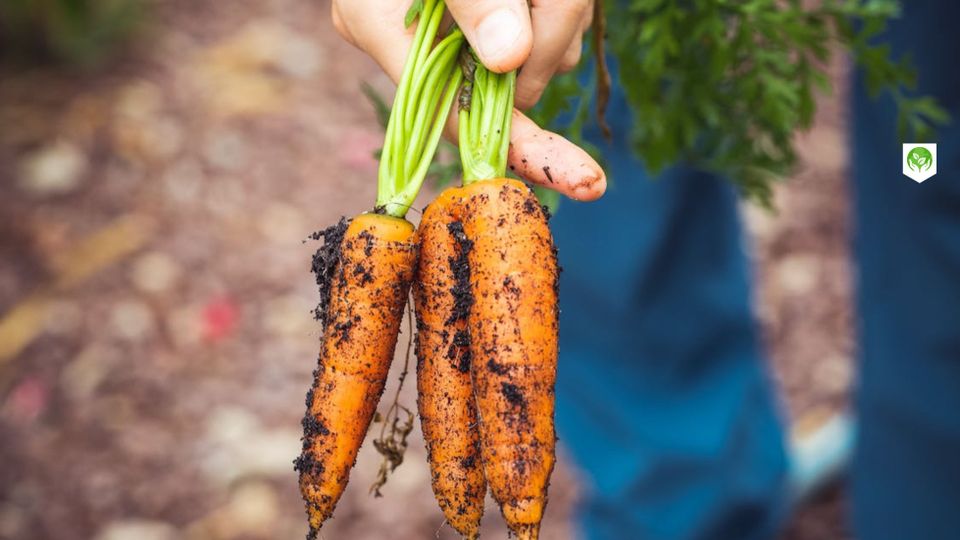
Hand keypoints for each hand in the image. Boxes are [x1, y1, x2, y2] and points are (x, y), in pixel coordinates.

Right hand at [332, 0, 604, 200]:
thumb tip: (509, 59)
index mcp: (379, 26)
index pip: (457, 117)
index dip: (522, 148)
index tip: (581, 179)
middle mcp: (416, 42)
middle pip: (514, 84)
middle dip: (553, 36)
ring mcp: (459, 34)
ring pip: (544, 55)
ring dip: (563, 11)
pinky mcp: (493, 20)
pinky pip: (552, 31)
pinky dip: (563, 5)